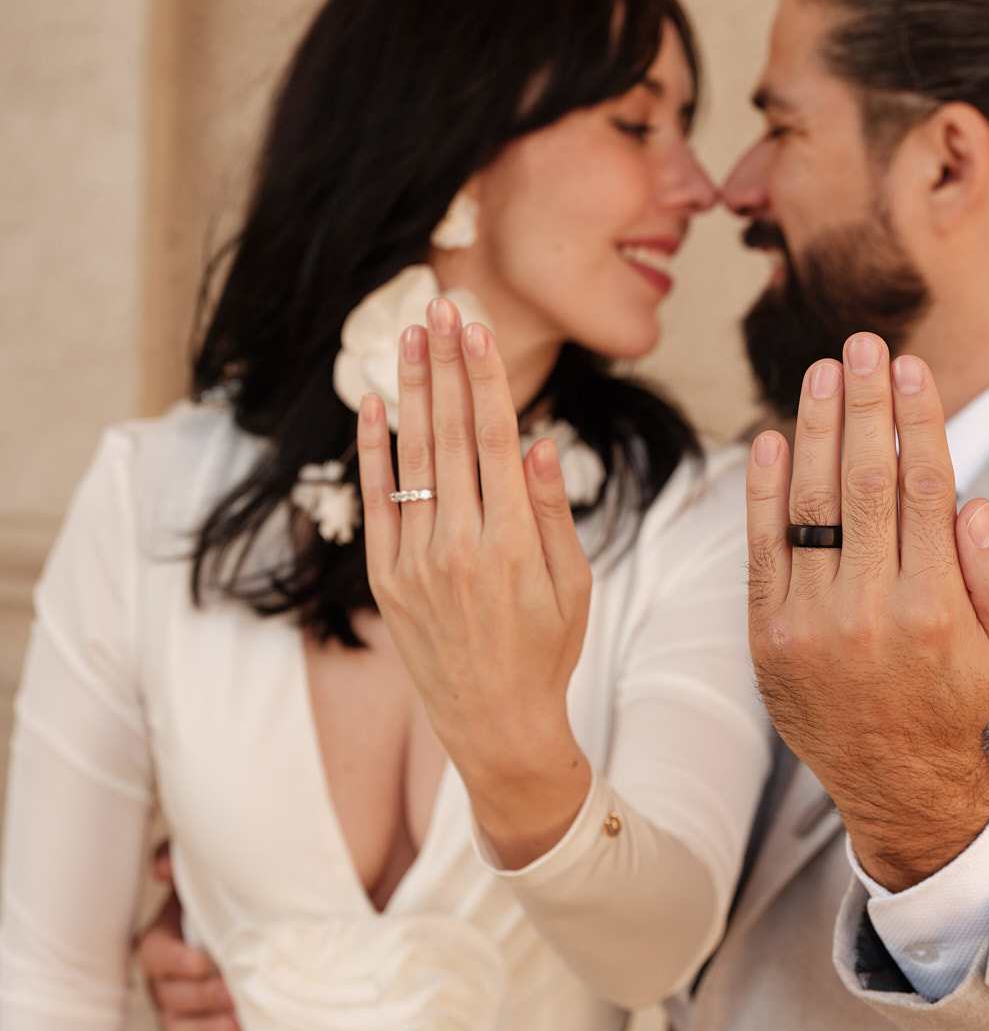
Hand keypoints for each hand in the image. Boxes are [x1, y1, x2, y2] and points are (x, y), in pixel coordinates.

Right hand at [136, 846, 238, 1030]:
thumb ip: (182, 859)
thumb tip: (162, 867)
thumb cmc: (232, 893)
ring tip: (236, 1030)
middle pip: (167, 993)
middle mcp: (164, 974)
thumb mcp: (210, 870)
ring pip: (174, 1024)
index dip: (174, 959)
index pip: (154, 951)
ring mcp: (174, 1004)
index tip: (202, 962)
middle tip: (235, 995)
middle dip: (201, 997)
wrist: (262, 920)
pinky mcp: (189, 1028)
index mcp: (166, 935)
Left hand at [358, 297, 593, 868]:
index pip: (494, 438)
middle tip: (438, 304)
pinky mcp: (388, 579)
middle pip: (450, 434)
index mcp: (514, 543)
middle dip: (445, 364)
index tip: (474, 325)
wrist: (496, 725)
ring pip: (412, 459)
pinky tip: (372, 404)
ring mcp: (416, 563)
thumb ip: (549, 509)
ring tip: (407, 335)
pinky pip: (378, 502)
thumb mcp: (573, 584)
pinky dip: (373, 452)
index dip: (483, 376)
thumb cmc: (547, 651)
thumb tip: (533, 439)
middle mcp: (460, 546)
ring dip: (409, 391)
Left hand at [746, 333, 988, 889]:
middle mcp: (869, 613)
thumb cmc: (956, 699)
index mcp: (934, 609)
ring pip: (809, 508)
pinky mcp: (767, 634)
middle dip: (864, 406)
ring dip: (814, 430)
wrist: (891, 781)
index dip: (917, 422)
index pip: (924, 491)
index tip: (911, 368)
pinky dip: (763, 492)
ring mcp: (810, 624)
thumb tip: (973, 503)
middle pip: (864, 484)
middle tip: (863, 344)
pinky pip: (762, 550)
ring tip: (822, 372)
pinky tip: (773, 439)